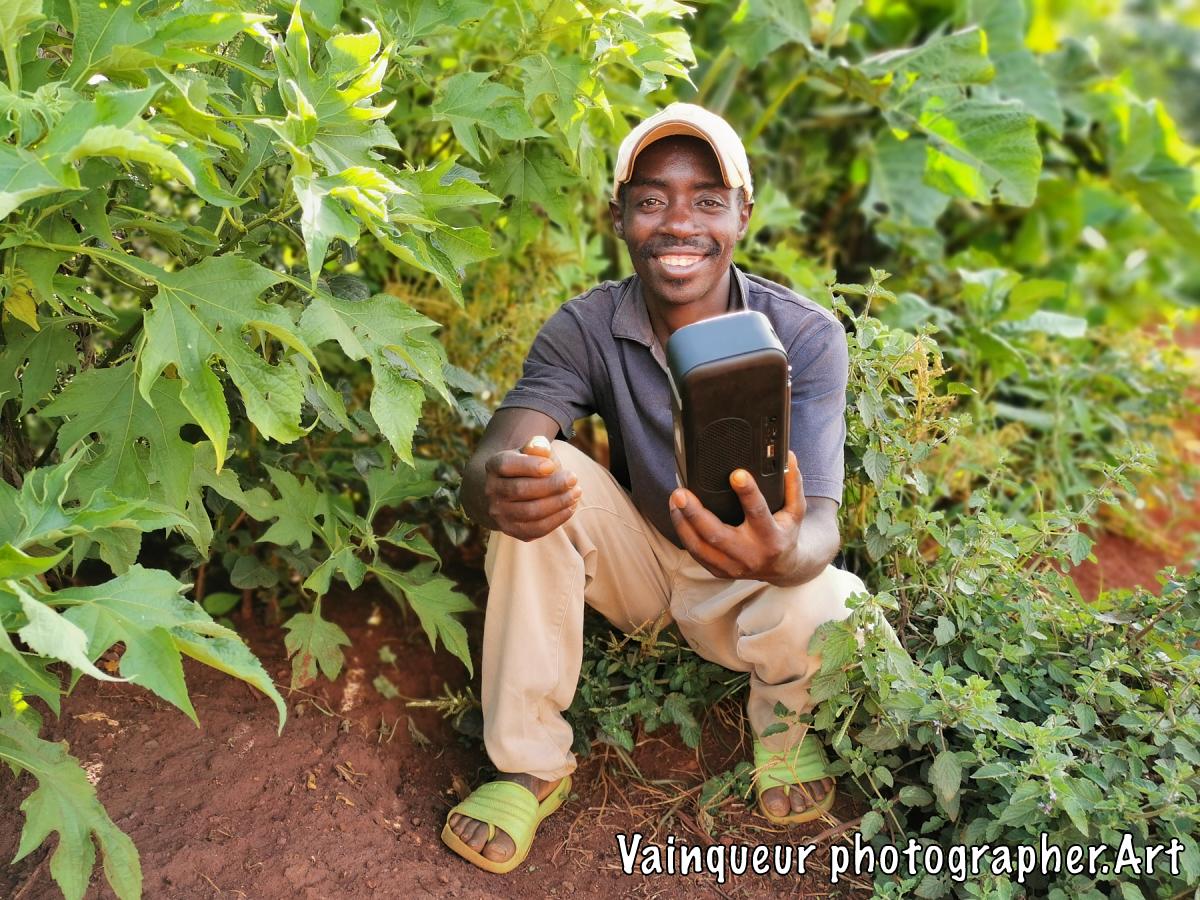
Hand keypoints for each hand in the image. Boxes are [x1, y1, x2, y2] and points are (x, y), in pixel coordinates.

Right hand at [483, 436, 581, 540]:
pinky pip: (536, 529)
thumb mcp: (530, 452)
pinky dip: (556, 520)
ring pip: (530, 512)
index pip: (507, 465)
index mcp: (493, 466)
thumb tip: (542, 447)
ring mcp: (499, 513)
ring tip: (575, 493)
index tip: (552, 465)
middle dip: (551, 485)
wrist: (507, 493)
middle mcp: (491, 491)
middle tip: (573, 478)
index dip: (530, 465)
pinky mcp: (511, 530)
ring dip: (557, 503)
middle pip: (521, 489)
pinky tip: (570, 508)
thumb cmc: (526, 467)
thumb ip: (537, 447)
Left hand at [668, 451, 806, 584]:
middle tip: (681, 493)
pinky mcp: (719, 570)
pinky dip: (683, 533)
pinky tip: (677, 514)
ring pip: (700, 546)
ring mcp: (732, 566)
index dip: (747, 493)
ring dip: (683, 522)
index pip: (758, 512)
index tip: (736, 474)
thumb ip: (793, 484)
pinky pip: (695, 553)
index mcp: (771, 537)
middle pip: (717, 534)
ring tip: (675, 500)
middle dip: (696, 513)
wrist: (782, 569)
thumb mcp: (795, 510)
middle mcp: (750, 554)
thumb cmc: (785, 533)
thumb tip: (789, 456)